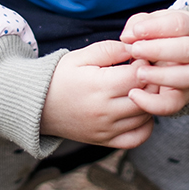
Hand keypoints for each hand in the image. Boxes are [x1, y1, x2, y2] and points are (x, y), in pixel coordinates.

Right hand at [38, 40, 155, 148]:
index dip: (145, 64)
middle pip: (147, 96)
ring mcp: (106, 129)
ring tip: (139, 89)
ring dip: (150, 101)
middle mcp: (105, 111)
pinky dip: (145, 126)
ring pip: (146, 116)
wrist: (37, 105)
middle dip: (151, 82)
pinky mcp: (105, 140)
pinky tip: (138, 111)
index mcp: (100, 86)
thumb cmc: (60, 76)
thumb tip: (137, 49)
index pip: (140, 75)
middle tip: (144, 74)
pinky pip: (137, 138)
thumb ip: (110, 49)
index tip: (139, 59)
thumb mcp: (81, 56)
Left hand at [120, 9, 188, 115]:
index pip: (180, 24)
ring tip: (139, 73)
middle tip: (135, 50)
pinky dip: (153, 103)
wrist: (176, 60)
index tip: (136, 31)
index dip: (158, 27)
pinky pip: (173, 104)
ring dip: (161, 76)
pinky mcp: (183, 97)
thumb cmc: (159, 38)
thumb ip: (138, 25)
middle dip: (159, 50)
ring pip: (188, 77)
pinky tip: (134, 94)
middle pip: (188, 49)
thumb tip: (127, 37)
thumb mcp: (151, 24)